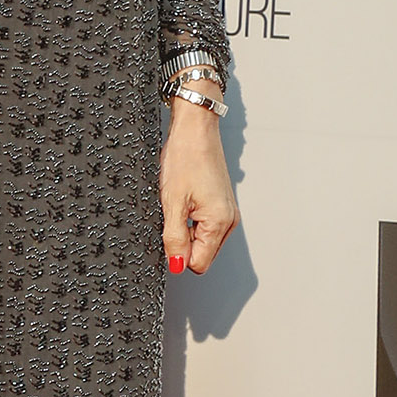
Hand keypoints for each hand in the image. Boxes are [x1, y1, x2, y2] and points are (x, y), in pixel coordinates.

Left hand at [160, 97, 238, 274]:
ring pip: (202, 240)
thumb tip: (177, 266)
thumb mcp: (172, 203)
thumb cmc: (185, 158)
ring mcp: (227, 213)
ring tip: (179, 203)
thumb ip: (174, 239)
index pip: (198, 264)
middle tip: (173, 214)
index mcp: (219, 223)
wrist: (195, 130)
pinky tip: (185, 200)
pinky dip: (191, 219)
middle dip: (182, 242)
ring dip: (186, 229)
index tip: (168, 232)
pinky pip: (204, 226)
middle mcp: (228, 221)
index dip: (178, 254)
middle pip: (201, 254)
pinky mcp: (221, 205)